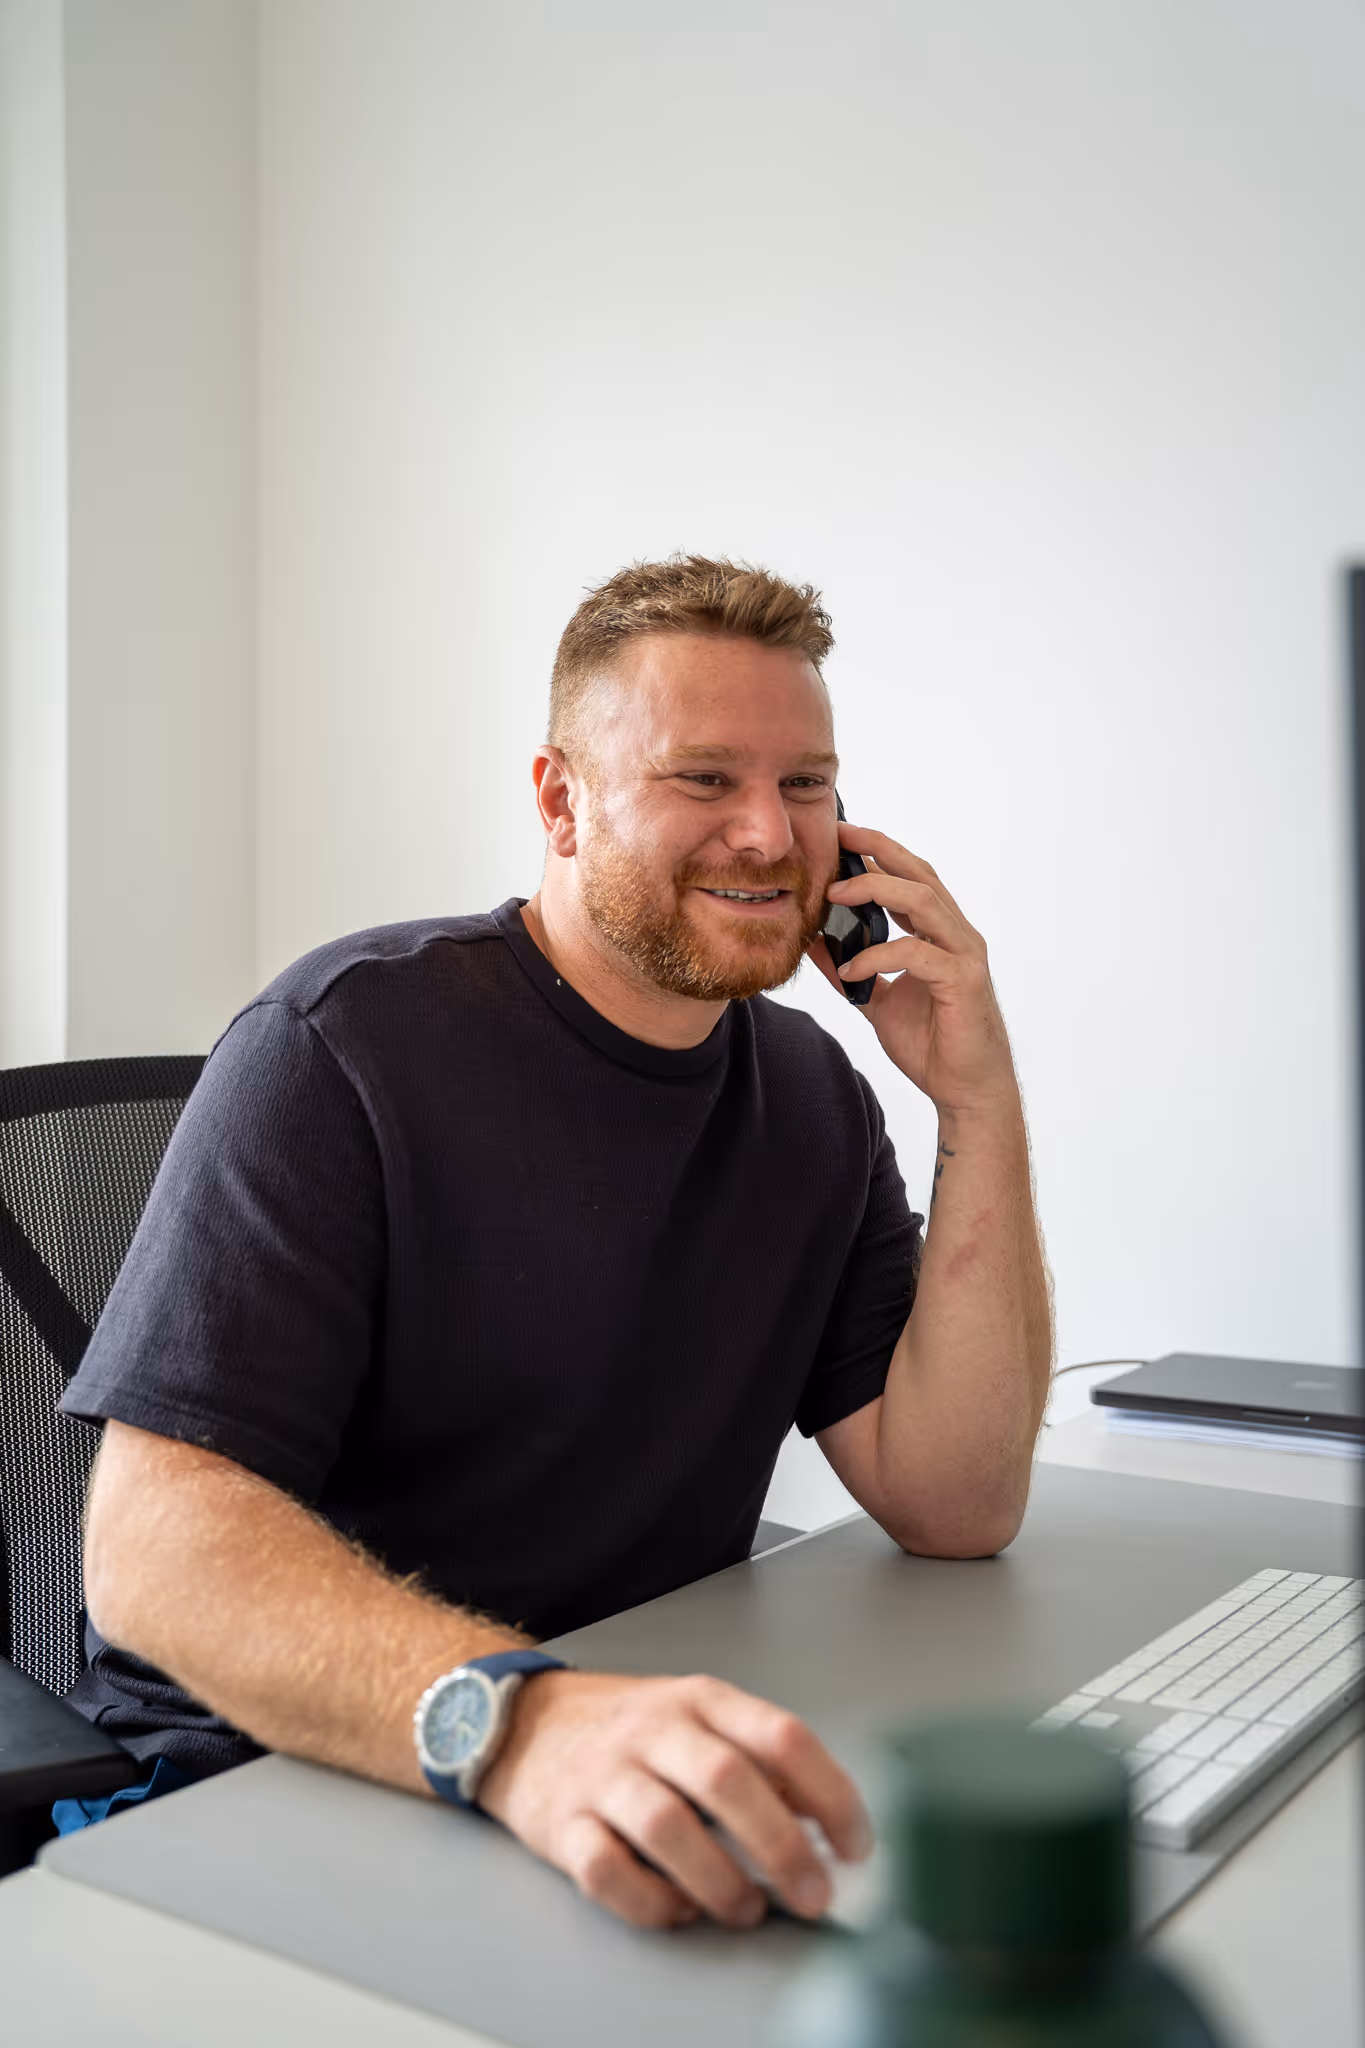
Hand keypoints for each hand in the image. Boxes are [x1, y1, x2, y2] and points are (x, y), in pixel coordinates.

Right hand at [477, 1669, 872, 1929]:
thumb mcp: (702, 1719)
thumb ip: (763, 1760)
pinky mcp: (562, 1825)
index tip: (856, 1846)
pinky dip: (649, 1901)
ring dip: (718, 1881)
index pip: (780, 1736)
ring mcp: (604, 1776)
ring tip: (746, 1910)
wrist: (524, 1723)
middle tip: (814, 1895)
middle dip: (781, 1847)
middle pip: (726, 1780)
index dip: (830, 1793)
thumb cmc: (631, 1731)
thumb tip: (829, 1815)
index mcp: (701, 1700)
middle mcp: (653, 1730)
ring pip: (666, 1827)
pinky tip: (677, 1910)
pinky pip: (605, 1870)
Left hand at [810, 822, 1017, 1117]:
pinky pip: (917, 954)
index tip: (840, 835)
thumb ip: (853, 970)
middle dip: (877, 852)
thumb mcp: (877, 1001)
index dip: (878, 852)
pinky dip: (878, 956)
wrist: (965, 1091)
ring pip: (923, 902)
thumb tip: (814, 944)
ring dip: (876, 891)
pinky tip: (848, 969)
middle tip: (837, 840)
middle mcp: (957, 936)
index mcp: (939, 934)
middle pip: (919, 875)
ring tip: (834, 897)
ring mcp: (964, 956)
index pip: (910, 877)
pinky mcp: (964, 983)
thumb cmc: (932, 1044)